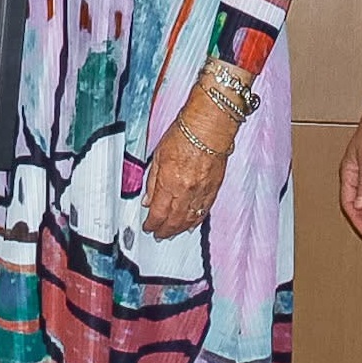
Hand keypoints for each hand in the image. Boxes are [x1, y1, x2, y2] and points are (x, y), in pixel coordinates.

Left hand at [141, 94, 235, 239]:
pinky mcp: (213, 189)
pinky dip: (195, 221)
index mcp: (170, 183)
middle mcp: (186, 192)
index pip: (158, 213)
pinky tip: (190, 225)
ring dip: (179, 229)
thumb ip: (153, 182)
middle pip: (173, 220)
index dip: (152, 224)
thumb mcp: (158, 156)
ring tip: (171, 234)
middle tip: (158, 235)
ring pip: (189, 220)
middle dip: (164, 231)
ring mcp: (202, 192)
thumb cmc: (184, 135)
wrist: (209, 127)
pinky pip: (203, 212)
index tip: (148, 227)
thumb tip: (148, 201)